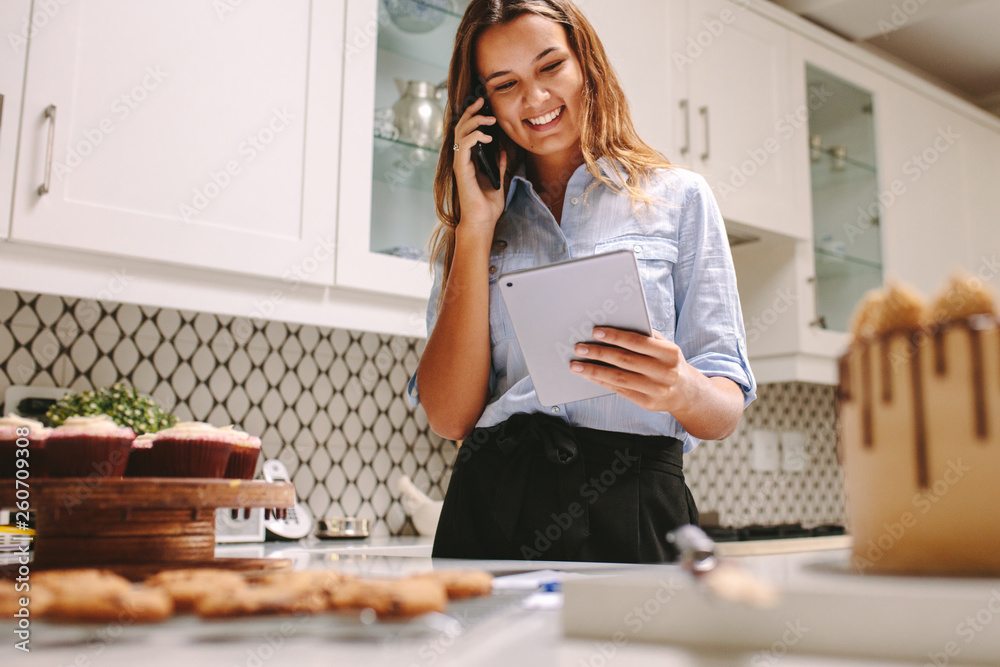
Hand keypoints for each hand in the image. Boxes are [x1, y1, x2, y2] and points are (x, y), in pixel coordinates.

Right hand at [452, 97, 508, 231]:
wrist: (483, 221)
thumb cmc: (487, 206)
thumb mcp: (497, 180)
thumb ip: (498, 165)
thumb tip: (501, 151)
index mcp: (469, 160)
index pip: (466, 132)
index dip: (473, 117)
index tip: (484, 106)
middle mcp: (462, 160)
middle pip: (460, 128)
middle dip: (470, 112)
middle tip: (481, 101)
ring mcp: (460, 163)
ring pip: (460, 133)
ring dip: (474, 122)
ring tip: (489, 119)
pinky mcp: (461, 169)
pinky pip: (464, 146)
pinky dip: (474, 137)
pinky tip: (487, 136)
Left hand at [569, 328, 690, 412]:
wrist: (687, 393)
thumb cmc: (669, 363)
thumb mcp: (665, 347)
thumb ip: (646, 337)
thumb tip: (614, 326)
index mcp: (669, 353)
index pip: (638, 342)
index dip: (615, 336)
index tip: (596, 332)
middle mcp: (664, 372)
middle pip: (625, 360)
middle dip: (599, 353)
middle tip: (579, 348)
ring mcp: (656, 390)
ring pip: (619, 378)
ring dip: (594, 370)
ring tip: (576, 365)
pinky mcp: (647, 403)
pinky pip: (619, 390)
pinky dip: (601, 381)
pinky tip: (589, 375)